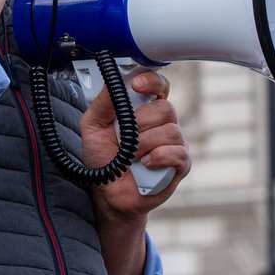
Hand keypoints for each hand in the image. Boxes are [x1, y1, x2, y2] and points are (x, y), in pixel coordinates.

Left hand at [82, 70, 190, 222]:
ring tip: (131, 156)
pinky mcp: (181, 165)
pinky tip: (146, 164)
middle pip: (165, 108)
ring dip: (144, 145)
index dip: (152, 81)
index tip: (137, 85)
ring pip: (171, 131)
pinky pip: (178, 153)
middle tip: (125, 137)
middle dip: (140, 123)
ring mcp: (175, 144)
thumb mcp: (93, 126)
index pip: (159, 86)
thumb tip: (113, 80)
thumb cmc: (104, 159)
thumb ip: (103, 102)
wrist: (108, 193)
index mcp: (145, 109)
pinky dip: (159, 157)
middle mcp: (163, 123)